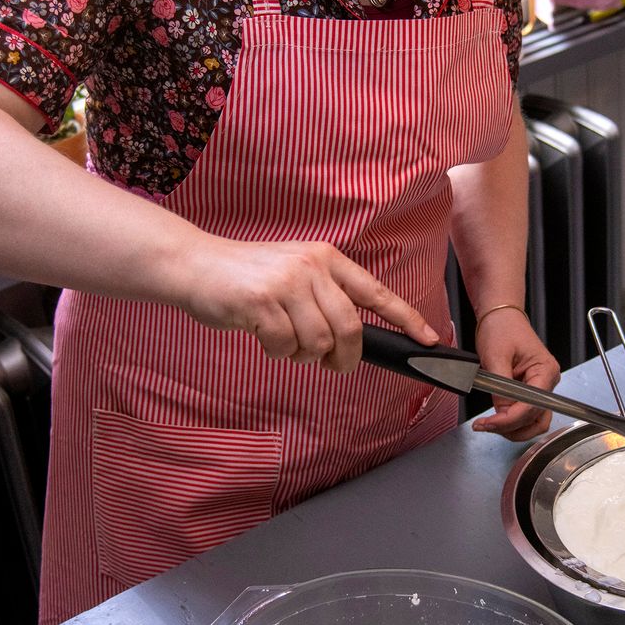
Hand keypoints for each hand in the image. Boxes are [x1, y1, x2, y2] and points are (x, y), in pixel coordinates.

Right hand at [180, 237, 437, 370]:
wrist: (195, 266)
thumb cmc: (246, 276)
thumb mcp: (294, 272)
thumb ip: (323, 297)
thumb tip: (351, 339)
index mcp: (326, 258)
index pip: (376, 291)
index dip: (406, 318)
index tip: (429, 339)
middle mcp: (312, 266)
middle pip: (350, 327)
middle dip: (346, 357)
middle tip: (334, 367)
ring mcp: (287, 283)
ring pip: (318, 341)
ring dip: (304, 356)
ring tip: (285, 343)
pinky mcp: (262, 302)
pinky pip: (286, 347)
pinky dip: (278, 352)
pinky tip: (263, 336)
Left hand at [470, 307, 559, 442]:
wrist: (500, 318)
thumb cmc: (502, 328)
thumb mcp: (496, 356)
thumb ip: (500, 388)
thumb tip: (501, 413)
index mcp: (545, 371)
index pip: (532, 406)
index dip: (510, 419)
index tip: (489, 423)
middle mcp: (547, 382)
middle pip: (535, 419)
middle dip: (510, 427)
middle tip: (485, 426)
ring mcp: (540, 388)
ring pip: (533, 422)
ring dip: (512, 429)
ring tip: (489, 424)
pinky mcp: (530, 391)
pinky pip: (525, 415)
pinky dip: (511, 421)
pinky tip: (495, 419)